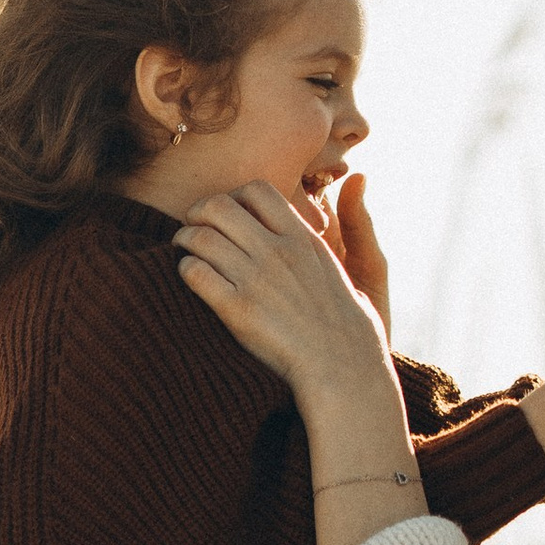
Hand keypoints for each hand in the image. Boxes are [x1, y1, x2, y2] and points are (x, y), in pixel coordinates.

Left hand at [176, 180, 398, 408]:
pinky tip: (192, 277)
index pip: (257, 190)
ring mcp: (256, 281)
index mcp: (303, 239)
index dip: (235, 196)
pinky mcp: (238, 311)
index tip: (230, 213)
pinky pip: (195, 273)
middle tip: (194, 226)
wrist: (344, 369)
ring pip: (200, 237)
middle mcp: (277, 253)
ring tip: (185, 250)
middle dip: (199, 212)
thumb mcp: (359, 265)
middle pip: (219, 206)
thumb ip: (352, 222)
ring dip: (185, 239)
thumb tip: (358, 176)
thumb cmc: (350, 322)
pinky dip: (186, 269)